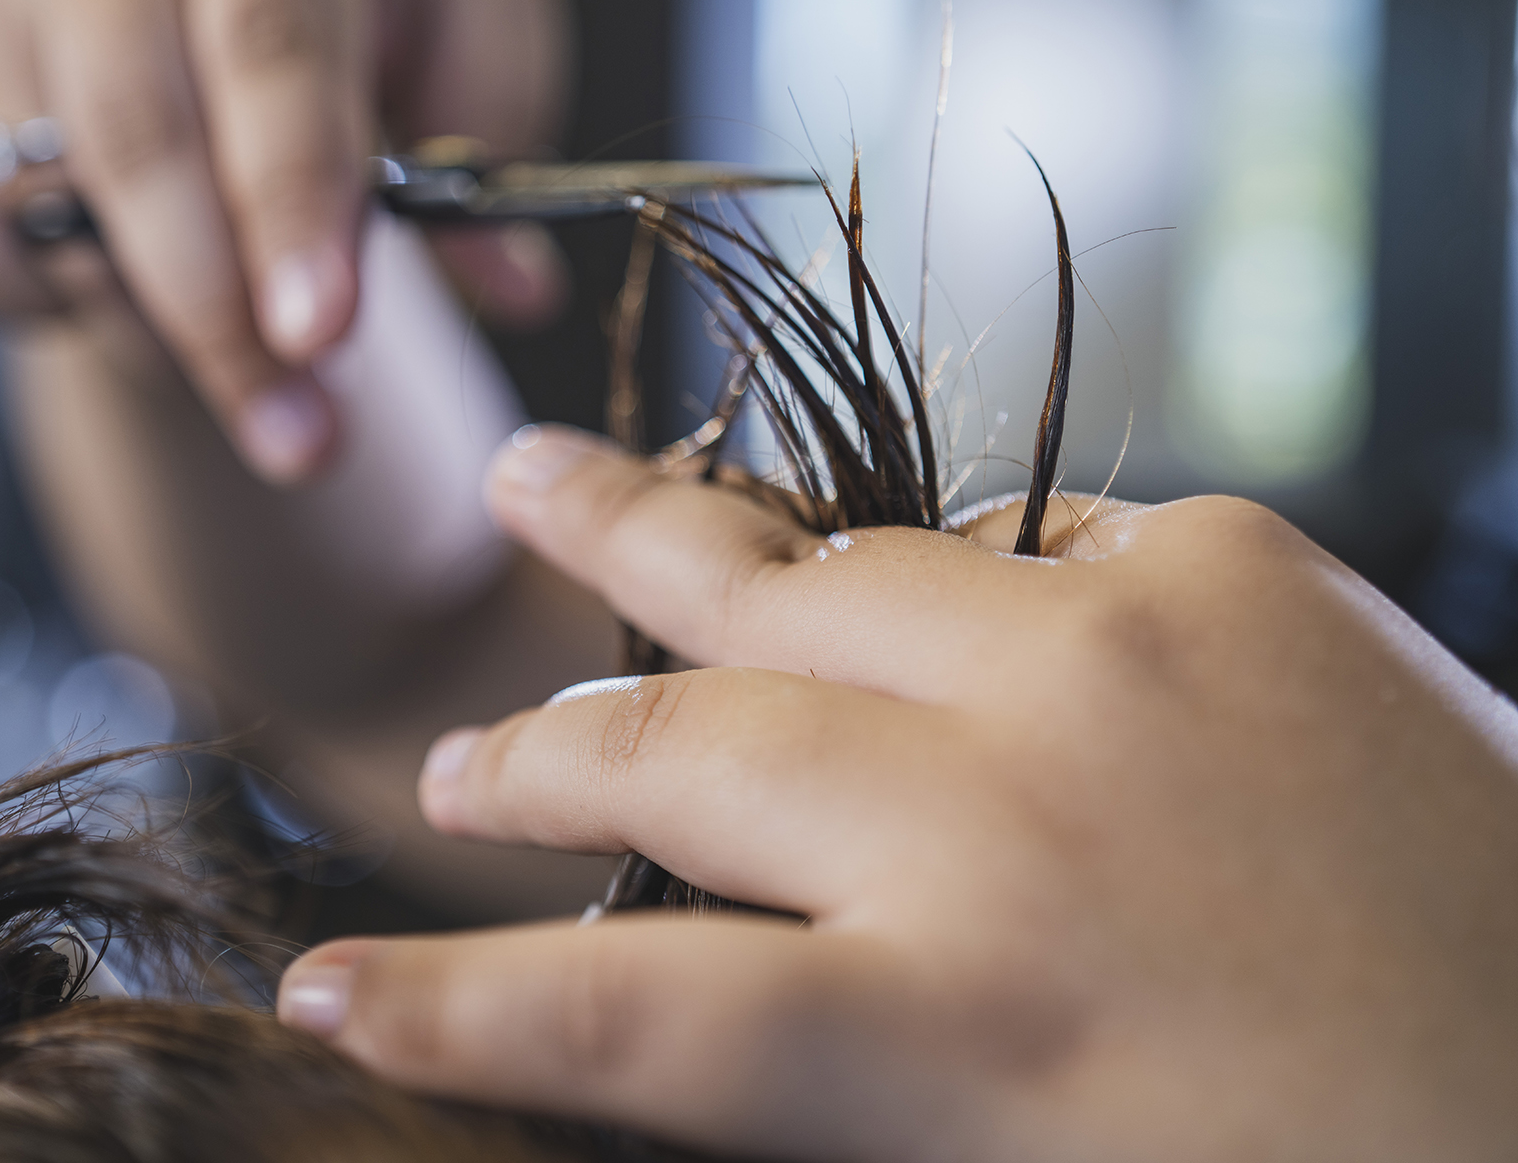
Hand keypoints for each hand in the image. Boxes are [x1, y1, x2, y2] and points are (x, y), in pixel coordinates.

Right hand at [0, 0, 568, 481]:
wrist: (213, 11)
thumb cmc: (353, 24)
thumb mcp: (464, 48)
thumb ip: (499, 148)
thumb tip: (516, 284)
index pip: (269, 38)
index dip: (292, 195)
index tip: (320, 331)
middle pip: (137, 126)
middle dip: (217, 308)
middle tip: (295, 431)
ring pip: (43, 196)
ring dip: (148, 321)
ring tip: (234, 353)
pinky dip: (32, 299)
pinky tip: (111, 280)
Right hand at [277, 425, 1517, 1160]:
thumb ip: (859, 1072)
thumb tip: (711, 987)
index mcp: (972, 1030)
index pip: (616, 1014)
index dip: (446, 999)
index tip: (327, 986)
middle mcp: (1017, 816)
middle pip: (674, 752)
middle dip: (530, 760)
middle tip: (446, 763)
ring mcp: (1121, 651)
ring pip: (803, 577)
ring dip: (654, 555)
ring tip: (544, 491)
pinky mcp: (1236, 561)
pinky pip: (1005, 537)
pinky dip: (923, 571)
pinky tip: (878, 573)